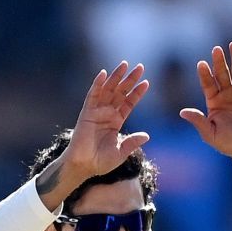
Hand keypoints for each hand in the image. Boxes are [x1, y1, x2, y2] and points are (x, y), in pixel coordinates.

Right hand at [41, 62, 148, 206]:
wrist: (84, 166)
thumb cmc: (101, 162)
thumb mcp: (121, 152)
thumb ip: (132, 142)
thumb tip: (147, 135)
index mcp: (116, 121)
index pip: (128, 103)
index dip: (137, 93)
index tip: (146, 82)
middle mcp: (107, 113)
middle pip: (120, 92)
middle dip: (130, 79)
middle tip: (140, 67)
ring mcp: (97, 111)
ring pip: (108, 89)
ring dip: (116, 77)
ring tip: (125, 64)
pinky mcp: (86, 112)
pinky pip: (92, 95)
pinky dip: (97, 84)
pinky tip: (103, 73)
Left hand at [180, 42, 231, 165]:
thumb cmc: (229, 143)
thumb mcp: (211, 135)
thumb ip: (199, 122)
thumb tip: (182, 112)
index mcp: (214, 100)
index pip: (208, 84)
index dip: (205, 74)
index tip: (201, 64)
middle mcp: (227, 93)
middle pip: (222, 73)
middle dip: (219, 62)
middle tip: (216, 50)